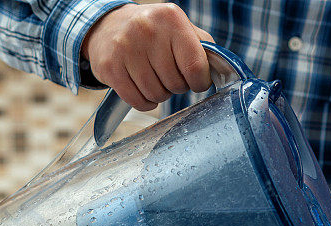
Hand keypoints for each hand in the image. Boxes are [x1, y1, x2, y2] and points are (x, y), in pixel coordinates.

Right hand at [82, 3, 213, 110]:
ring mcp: (126, 48)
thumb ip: (203, 48)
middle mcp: (147, 29)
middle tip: (168, 74)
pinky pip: (138, 101)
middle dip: (177, 86)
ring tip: (154, 78)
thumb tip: (222, 72)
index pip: (195, 66)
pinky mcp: (110, 67)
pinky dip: (145, 102)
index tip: (196, 81)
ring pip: (157, 95)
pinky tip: (142, 87)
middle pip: (176, 84)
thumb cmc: (153, 33)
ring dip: (160, 94)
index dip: (200, 82)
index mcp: (171, 19)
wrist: (108, 27)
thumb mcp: (180, 29)